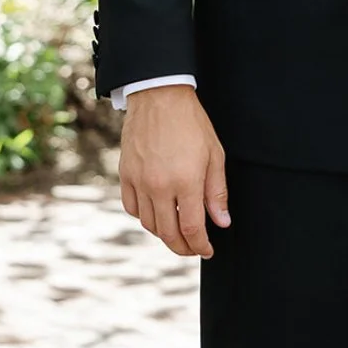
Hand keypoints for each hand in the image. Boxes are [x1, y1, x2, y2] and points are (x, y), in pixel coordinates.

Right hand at [119, 85, 229, 258]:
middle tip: (193, 249)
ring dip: (164, 235)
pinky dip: (144, 217)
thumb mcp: (215, 154)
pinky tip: (156, 214)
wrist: (160, 97)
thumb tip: (221, 222)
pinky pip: (132, 208)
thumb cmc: (192, 123)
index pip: (191, 228)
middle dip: (183, 247)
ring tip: (177, 233)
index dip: (200, 245)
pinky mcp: (125, 175)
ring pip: (149, 224)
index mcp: (185, 181)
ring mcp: (139, 182)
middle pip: (168, 233)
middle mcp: (159, 186)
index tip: (207, 250)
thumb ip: (216, 191)